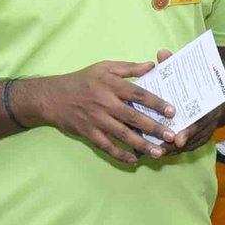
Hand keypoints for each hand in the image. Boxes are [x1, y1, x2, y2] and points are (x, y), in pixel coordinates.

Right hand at [21, 61, 177, 164]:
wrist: (53, 97)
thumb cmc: (82, 80)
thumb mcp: (104, 67)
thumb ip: (129, 68)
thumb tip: (151, 65)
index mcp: (111, 85)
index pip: (138, 94)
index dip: (156, 103)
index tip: (172, 111)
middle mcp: (105, 103)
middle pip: (134, 117)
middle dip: (154, 128)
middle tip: (172, 136)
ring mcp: (96, 120)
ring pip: (123, 135)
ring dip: (142, 145)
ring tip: (158, 152)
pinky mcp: (89, 133)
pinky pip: (107, 146)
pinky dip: (121, 154)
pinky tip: (134, 160)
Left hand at [147, 48, 219, 157]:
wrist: (217, 99)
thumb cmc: (198, 85)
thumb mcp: (189, 74)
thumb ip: (175, 65)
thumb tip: (162, 53)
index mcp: (208, 110)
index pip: (199, 124)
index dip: (189, 133)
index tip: (178, 139)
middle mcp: (207, 126)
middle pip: (190, 140)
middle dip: (174, 146)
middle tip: (159, 150)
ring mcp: (202, 136)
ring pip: (184, 148)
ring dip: (169, 150)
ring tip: (151, 152)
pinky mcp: (196, 143)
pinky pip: (182, 150)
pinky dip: (169, 151)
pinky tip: (153, 151)